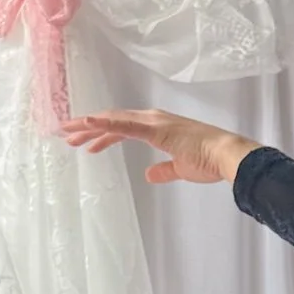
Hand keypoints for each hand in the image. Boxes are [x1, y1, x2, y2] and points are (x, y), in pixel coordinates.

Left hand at [59, 107, 259, 185]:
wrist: (227, 155)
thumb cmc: (210, 161)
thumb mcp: (181, 168)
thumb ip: (164, 170)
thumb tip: (149, 174)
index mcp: (158, 126)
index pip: (122, 127)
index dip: (101, 132)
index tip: (84, 140)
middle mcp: (153, 119)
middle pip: (112, 120)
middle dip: (87, 127)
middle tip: (66, 134)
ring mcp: (153, 122)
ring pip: (113, 120)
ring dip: (89, 126)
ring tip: (69, 134)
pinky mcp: (156, 128)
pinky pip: (125, 124)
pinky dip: (105, 122)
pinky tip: (88, 123)